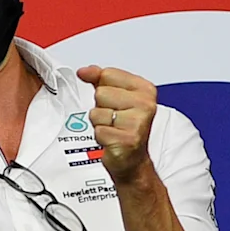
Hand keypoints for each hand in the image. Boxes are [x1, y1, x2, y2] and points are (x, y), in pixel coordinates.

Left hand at [74, 63, 158, 184]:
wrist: (132, 159)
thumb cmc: (125, 127)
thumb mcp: (116, 97)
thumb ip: (100, 79)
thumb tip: (85, 71)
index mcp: (145, 89)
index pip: (108, 74)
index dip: (103, 88)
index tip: (114, 100)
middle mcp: (145, 104)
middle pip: (100, 93)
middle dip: (101, 107)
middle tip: (115, 118)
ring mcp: (137, 122)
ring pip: (96, 112)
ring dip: (100, 123)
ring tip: (113, 129)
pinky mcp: (127, 139)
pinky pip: (98, 130)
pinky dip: (101, 137)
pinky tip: (113, 139)